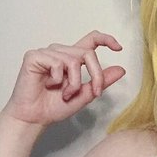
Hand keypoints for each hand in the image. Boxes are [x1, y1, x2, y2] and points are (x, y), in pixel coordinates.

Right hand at [4, 30, 125, 126]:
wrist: (36, 117)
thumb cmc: (55, 106)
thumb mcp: (86, 94)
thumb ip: (101, 81)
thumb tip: (121, 69)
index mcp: (73, 59)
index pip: (91, 40)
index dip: (106, 39)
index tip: (118, 48)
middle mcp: (61, 52)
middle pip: (88, 53)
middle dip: (96, 76)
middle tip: (94, 93)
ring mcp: (48, 53)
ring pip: (74, 60)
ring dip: (74, 83)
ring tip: (65, 94)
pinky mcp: (35, 56)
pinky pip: (57, 63)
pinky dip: (58, 80)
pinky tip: (49, 85)